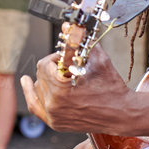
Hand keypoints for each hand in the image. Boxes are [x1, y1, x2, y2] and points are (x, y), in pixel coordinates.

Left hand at [21, 44, 136, 136]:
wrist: (121, 114)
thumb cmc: (112, 88)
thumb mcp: (97, 60)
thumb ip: (79, 42)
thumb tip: (67, 25)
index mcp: (61, 87)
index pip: (45, 64)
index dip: (55, 57)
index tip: (65, 57)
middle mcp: (53, 103)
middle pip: (39, 75)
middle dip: (52, 67)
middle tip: (67, 67)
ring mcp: (53, 115)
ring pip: (37, 88)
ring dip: (45, 79)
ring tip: (60, 77)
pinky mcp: (55, 123)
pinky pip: (34, 106)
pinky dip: (30, 93)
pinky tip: (26, 82)